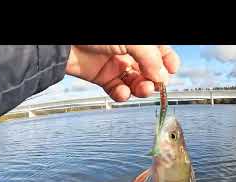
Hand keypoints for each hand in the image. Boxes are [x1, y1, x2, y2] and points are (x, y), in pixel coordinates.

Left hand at [65, 45, 179, 101]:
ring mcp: (116, 64)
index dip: (168, 61)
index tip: (173, 71)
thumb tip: (163, 77)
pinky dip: (123, 95)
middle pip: (150, 69)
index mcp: (138, 40)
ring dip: (142, 89)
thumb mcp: (132, 40)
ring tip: (142, 90)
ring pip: (136, 82)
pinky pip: (118, 90)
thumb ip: (150, 58)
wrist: (63, 42)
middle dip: (155, 79)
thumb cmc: (94, 32)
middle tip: (155, 85)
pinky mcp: (103, 78)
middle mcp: (129, 51)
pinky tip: (122, 93)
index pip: (159, 51)